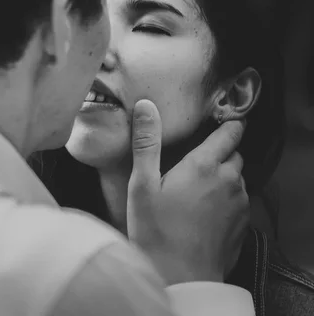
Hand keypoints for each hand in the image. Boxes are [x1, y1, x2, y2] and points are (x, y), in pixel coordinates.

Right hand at [127, 99, 248, 284]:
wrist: (181, 278)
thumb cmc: (156, 230)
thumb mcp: (142, 184)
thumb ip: (147, 143)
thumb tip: (146, 106)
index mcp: (204, 166)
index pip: (230, 133)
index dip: (227, 125)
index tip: (218, 123)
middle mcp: (230, 180)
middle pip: (234, 155)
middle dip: (220, 153)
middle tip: (194, 163)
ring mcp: (240, 204)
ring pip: (238, 179)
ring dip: (223, 178)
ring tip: (196, 190)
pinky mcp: (243, 226)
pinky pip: (239, 202)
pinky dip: (226, 200)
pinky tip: (204, 213)